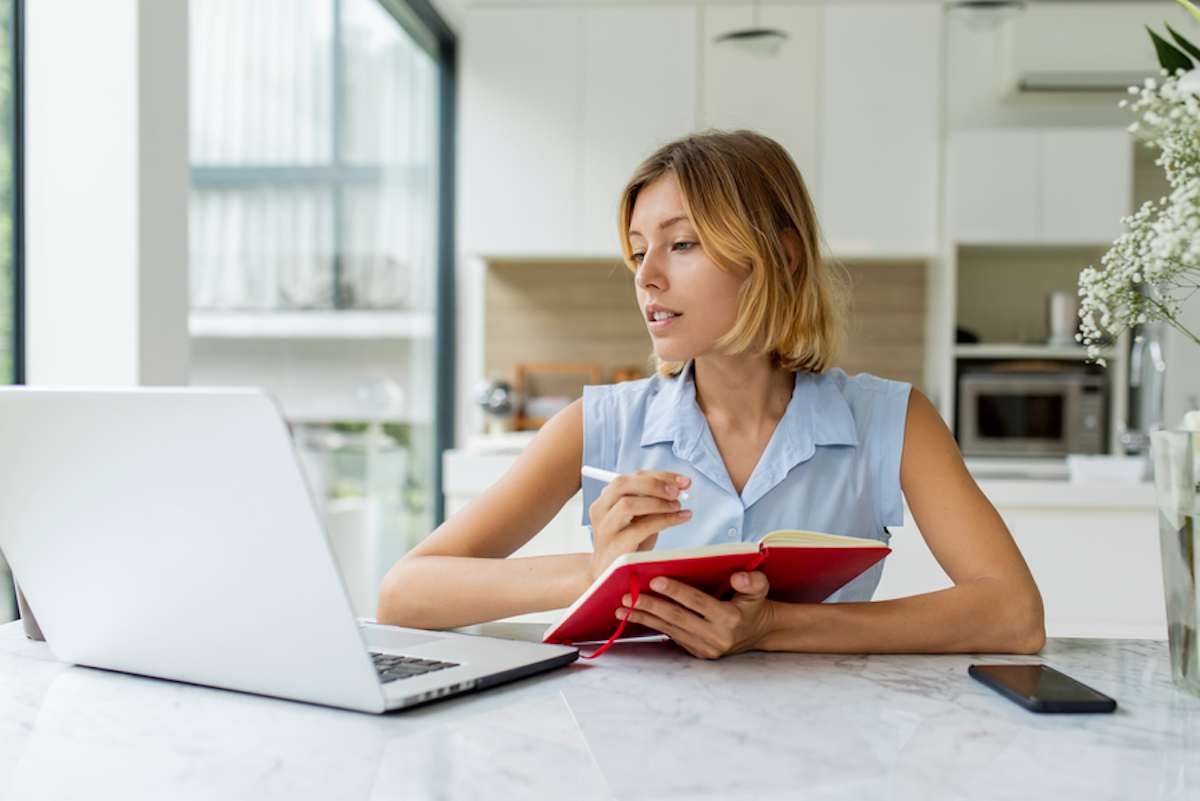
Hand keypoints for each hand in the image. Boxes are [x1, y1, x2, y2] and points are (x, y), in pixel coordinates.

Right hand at [586, 470, 692, 584]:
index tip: (682, 480)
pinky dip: (665, 520)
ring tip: (678, 505)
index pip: (630, 477)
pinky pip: (641, 527)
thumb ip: (651, 501)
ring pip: (628, 503)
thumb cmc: (628, 544)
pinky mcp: (615, 546)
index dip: (658, 475)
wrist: (608, 577)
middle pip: (623, 483)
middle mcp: (600, 510)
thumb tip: (679, 486)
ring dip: (658, 502)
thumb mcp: (638, 519)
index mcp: (605, 499)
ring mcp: (605, 528)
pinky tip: (681, 518)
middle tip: (679, 489)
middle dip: (655, 483)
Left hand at [616, 571, 774, 659]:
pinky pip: (671, 637)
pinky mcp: (697, 653)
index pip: (697, 603)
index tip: (655, 580)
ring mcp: (705, 648)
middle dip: (651, 607)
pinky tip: (636, 617)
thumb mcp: (760, 589)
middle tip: (629, 597)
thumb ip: (752, 581)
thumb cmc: (754, 604)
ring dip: (645, 619)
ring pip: (670, 630)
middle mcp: (715, 637)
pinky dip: (653, 626)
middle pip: (677, 618)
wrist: (759, 632)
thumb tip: (737, 577)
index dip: (676, 591)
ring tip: (623, 609)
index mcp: (729, 618)